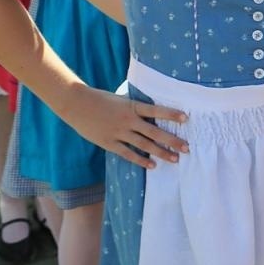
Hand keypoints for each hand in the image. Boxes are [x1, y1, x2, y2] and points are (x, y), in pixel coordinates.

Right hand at [66, 87, 187, 168]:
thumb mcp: (121, 99)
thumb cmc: (101, 99)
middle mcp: (128, 120)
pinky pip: (128, 153)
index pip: (156, 110)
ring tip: (175, 159)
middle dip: (172, 140)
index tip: (186, 118)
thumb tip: (152, 111)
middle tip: (187, 148)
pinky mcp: (109, 143)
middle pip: (154, 132)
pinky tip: (152, 165)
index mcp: (132, 106)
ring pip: (144, 145)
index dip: (171, 114)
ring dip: (161, 152)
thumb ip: (135, 107)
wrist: (76, 104)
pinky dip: (141, 160)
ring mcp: (118, 133)